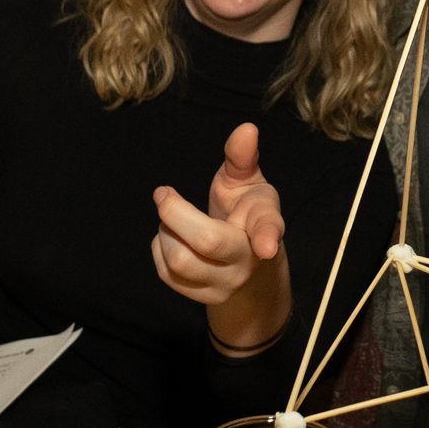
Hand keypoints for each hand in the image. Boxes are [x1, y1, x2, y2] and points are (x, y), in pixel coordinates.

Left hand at [150, 123, 290, 350]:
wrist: (247, 261)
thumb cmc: (245, 212)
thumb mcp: (247, 181)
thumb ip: (242, 156)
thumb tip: (246, 129)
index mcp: (265, 224)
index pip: (268, 229)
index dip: (267, 237)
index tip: (266, 247)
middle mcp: (249, 260)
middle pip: (206, 242)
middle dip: (174, 212)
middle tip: (163, 194)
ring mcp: (228, 283)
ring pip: (180, 260)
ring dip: (165, 232)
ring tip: (172, 220)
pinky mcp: (206, 297)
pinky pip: (167, 275)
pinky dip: (160, 250)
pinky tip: (171, 239)